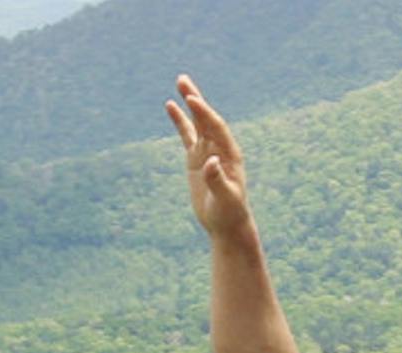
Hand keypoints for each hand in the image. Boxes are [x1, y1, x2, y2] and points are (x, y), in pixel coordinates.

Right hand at [166, 74, 252, 237]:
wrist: (226, 223)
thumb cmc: (229, 213)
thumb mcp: (225, 198)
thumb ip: (217, 180)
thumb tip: (211, 162)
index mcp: (230, 154)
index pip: (216, 128)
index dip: (205, 114)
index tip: (192, 100)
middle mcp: (220, 148)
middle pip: (206, 119)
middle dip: (196, 100)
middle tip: (183, 80)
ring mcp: (207, 151)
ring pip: (197, 122)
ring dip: (189, 103)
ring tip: (180, 82)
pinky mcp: (196, 158)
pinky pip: (187, 134)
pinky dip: (180, 120)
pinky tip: (171, 106)